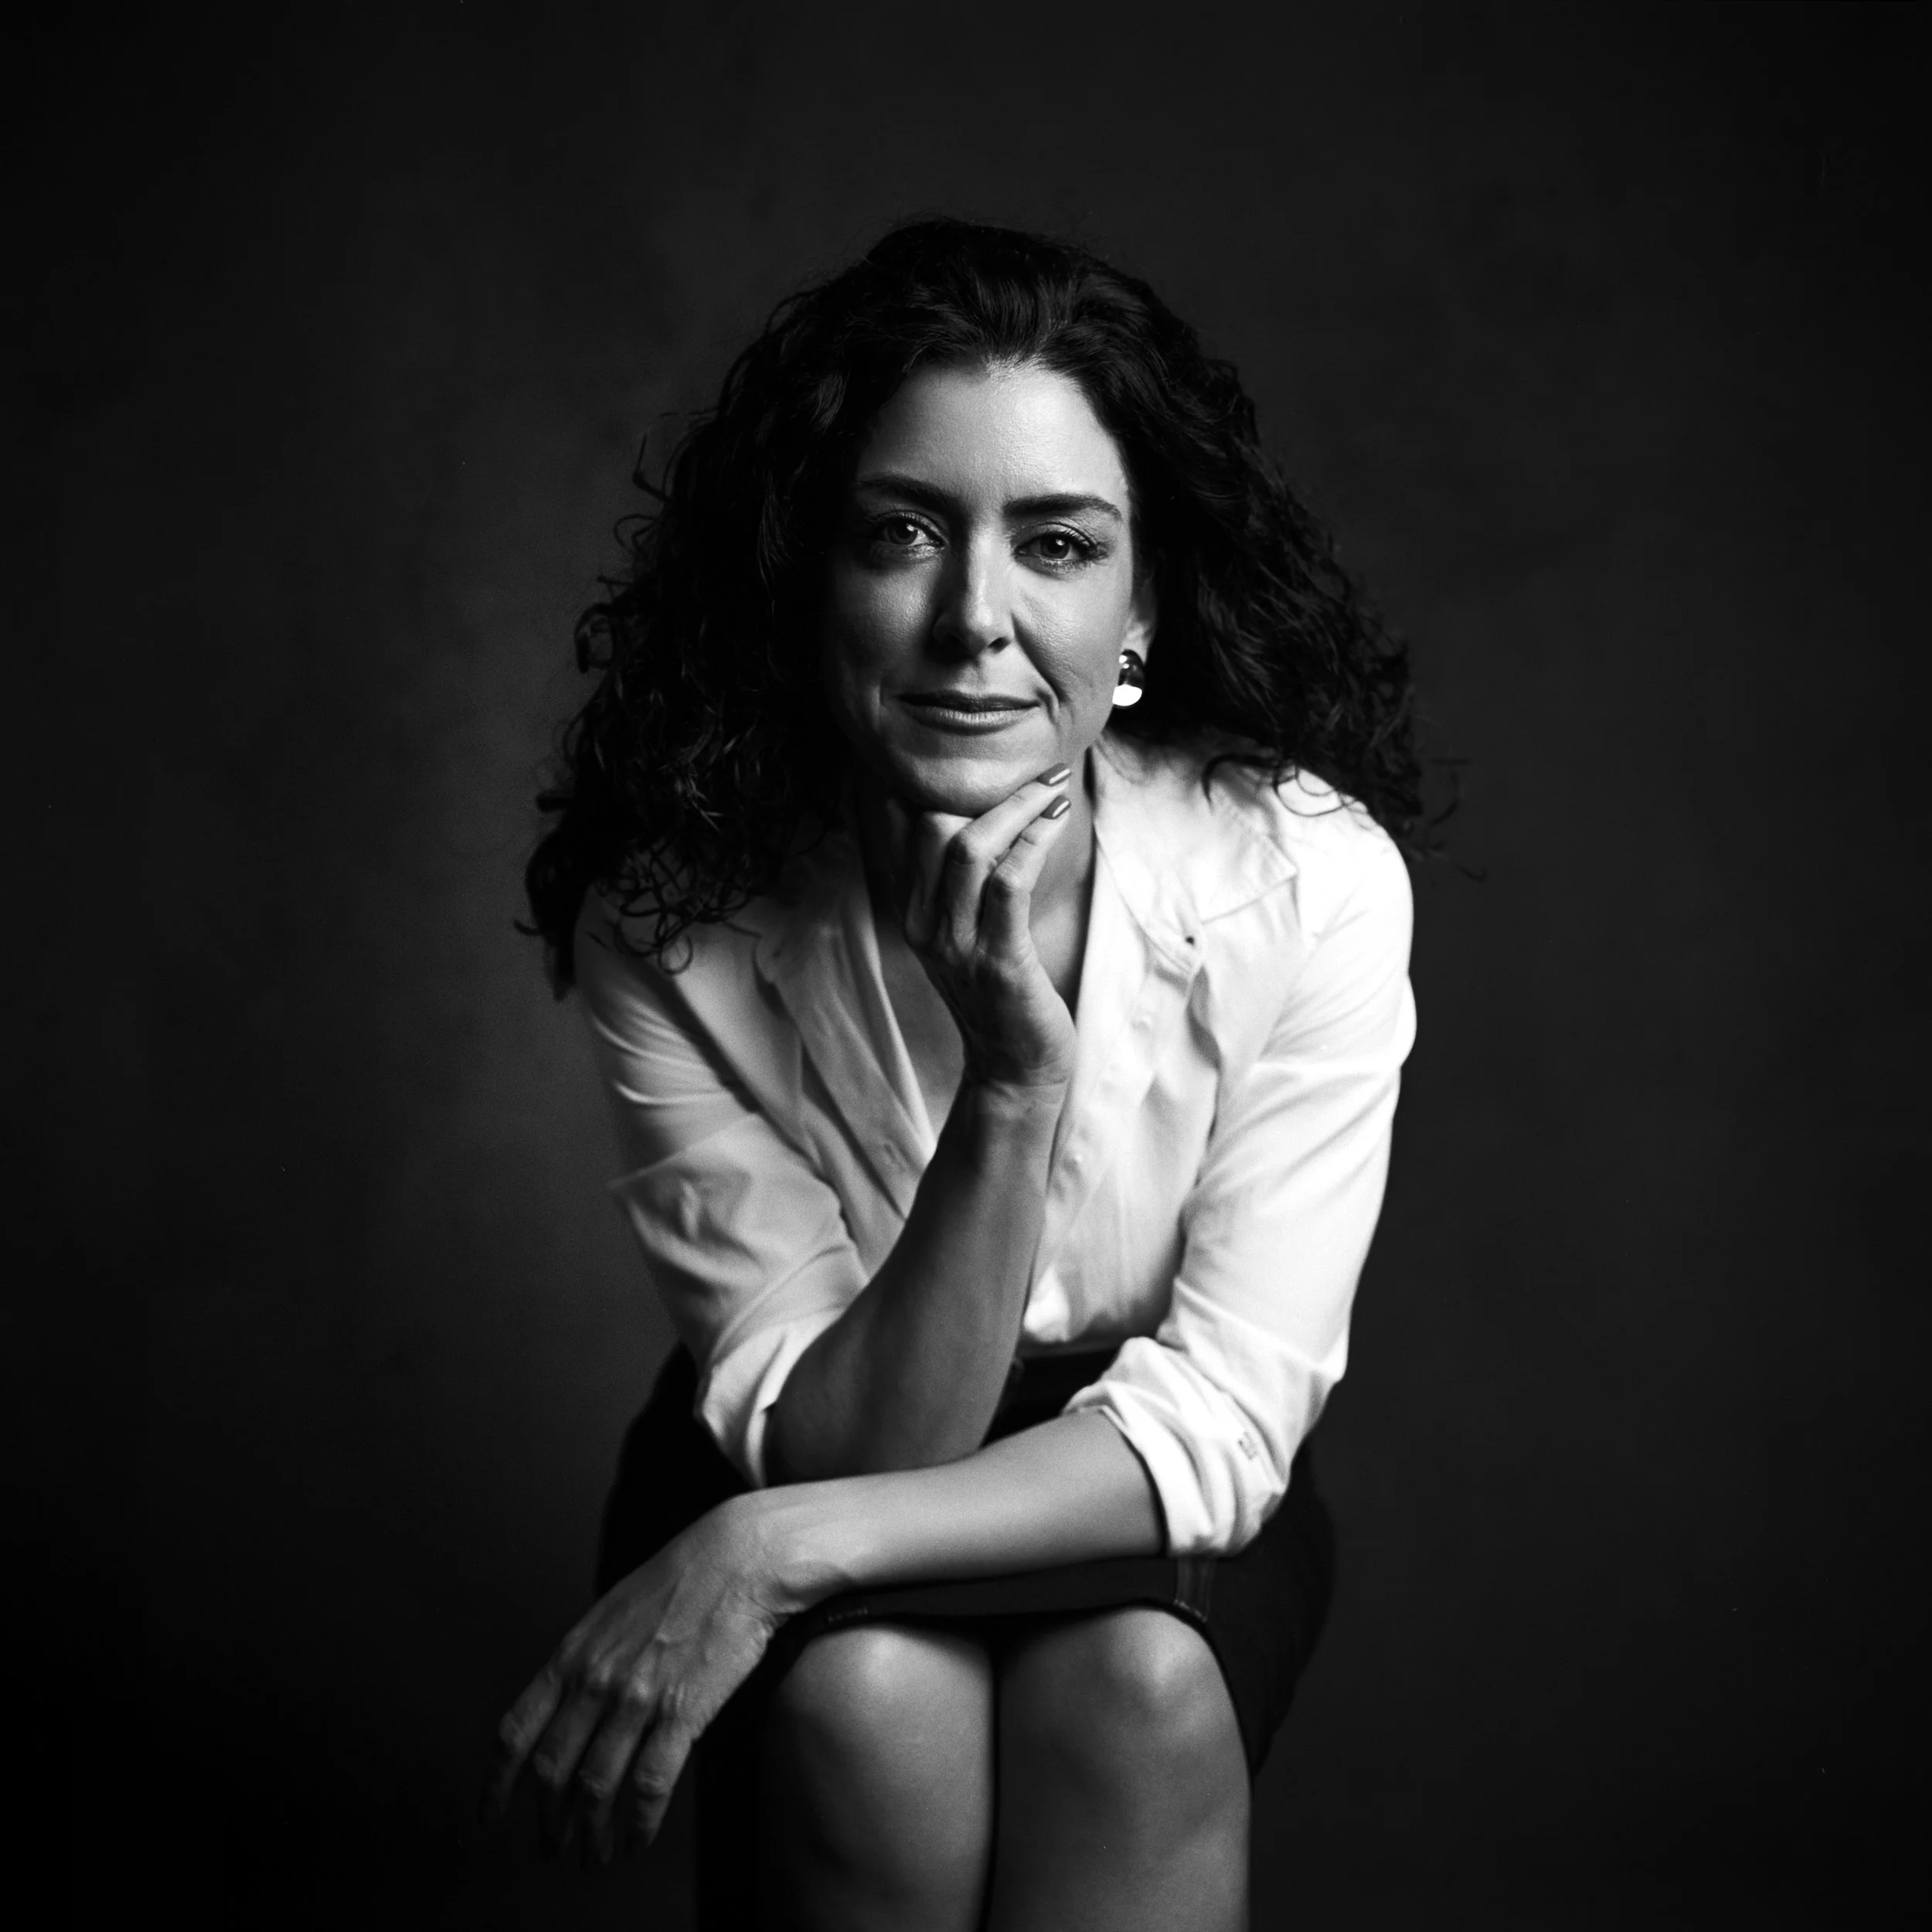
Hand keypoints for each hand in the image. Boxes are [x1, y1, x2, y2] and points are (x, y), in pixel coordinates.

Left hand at [487, 1497, 784, 1861]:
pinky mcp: (682, 1712)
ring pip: (596, 1788)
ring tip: (594, 1857)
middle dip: (549, 1820)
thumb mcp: (612, 1611)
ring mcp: (636, 1698)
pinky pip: (649, 1784)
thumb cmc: (681, 1580)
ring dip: (591, 1834)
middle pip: (552, 1771)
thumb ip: (585, 1659)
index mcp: (572, 1654)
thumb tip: (569, 1704)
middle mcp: (595, 1680)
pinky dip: (638, 1823)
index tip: (491, 1814)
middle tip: (554, 1847)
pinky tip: (637, 1840)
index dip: (497, 1783)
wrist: (738, 1557)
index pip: (516, 1731)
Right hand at [884, 765, 1077, 1091]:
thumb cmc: (1000, 991)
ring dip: (1017, 807)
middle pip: (931, 826)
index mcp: (912, 909)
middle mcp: (923, 922)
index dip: (929, 779)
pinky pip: (1008, 883)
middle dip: (984, 787)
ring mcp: (956, 943)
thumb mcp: (965, 931)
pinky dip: (1033, 841)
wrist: (1013, 1067)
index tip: (973, 747)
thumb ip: (962, 879)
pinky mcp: (997, 960)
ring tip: (1053, 785)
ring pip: (969, 848)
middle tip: (1035, 767)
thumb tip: (985, 812)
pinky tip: (1055, 820)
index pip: (901, 825)